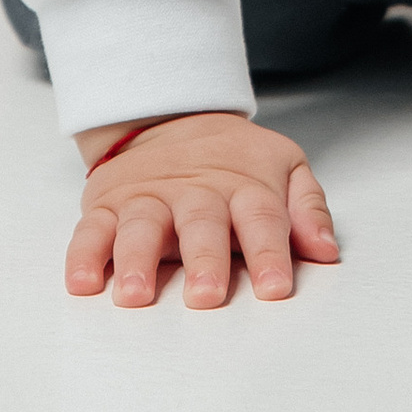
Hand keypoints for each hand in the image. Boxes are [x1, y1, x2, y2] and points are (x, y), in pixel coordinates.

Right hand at [67, 111, 340, 309]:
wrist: (169, 117)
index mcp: (243, 186)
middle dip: (203, 259)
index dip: (269, 253)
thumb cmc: (233, 160)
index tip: (276, 287)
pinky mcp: (107, 204)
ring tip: (136, 294)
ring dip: (137, 261)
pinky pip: (91, 229)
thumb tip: (327, 251)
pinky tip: (83, 282)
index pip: (262, 218)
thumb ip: (307, 208)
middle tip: (206, 294)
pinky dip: (84, 254)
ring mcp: (147, 197)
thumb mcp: (284, 167)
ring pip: (141, 227)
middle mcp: (194, 192)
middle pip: (201, 224)